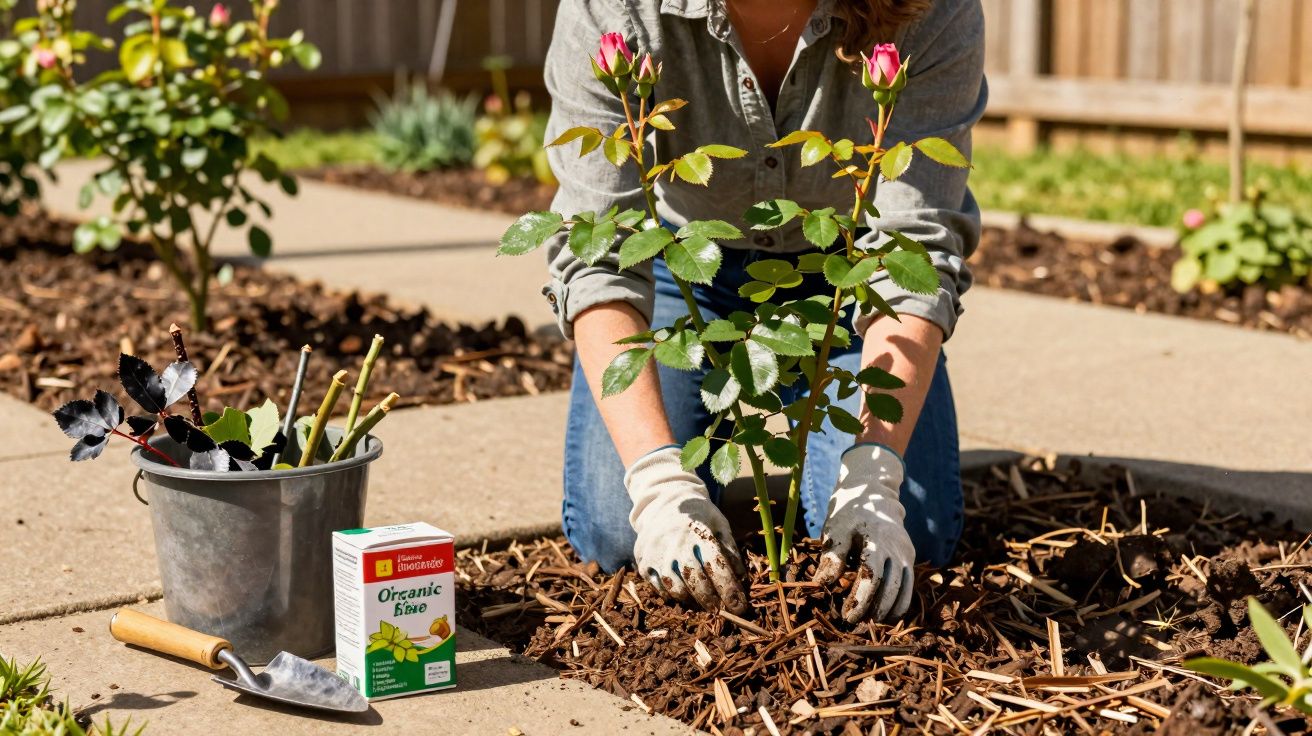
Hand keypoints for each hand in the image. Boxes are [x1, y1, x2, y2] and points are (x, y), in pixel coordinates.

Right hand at [625, 446, 748, 613]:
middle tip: (720, 610)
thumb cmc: (699, 516)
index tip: (739, 607)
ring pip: (675, 588)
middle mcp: (675, 542)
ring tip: (702, 600)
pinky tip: (683, 591)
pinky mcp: (643, 560)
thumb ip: (730, 549)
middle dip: (711, 600)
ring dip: (691, 599)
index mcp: (698, 531)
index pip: (716, 565)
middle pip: (695, 581)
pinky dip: (673, 595)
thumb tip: (742, 579)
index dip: (729, 589)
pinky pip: (659, 587)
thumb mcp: (719, 524)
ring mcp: (656, 552)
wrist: (664, 501)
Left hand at [813, 444, 915, 622]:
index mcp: (876, 538)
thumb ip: (832, 557)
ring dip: (890, 610)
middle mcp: (897, 547)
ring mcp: (906, 552)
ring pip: (904, 589)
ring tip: (872, 624)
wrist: (875, 494)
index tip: (846, 615)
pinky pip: (910, 585)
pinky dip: (901, 602)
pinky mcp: (910, 556)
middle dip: (874, 609)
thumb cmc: (850, 513)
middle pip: (890, 586)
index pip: (872, 576)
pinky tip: (888, 615)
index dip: (860, 599)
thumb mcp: (836, 530)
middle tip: (856, 624)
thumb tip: (822, 585)